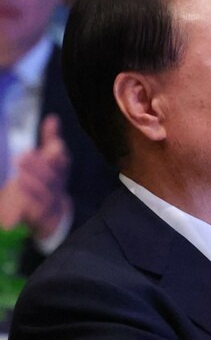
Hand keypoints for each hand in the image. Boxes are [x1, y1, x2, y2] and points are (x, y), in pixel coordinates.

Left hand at [14, 115, 70, 239]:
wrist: (49, 217)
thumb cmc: (45, 184)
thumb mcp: (46, 161)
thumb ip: (49, 139)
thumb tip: (53, 118)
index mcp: (59, 173)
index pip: (63, 164)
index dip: (59, 156)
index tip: (53, 147)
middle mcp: (56, 189)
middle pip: (52, 178)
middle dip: (39, 167)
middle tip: (24, 156)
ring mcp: (49, 205)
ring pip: (44, 195)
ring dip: (33, 184)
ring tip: (19, 174)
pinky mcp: (40, 221)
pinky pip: (35, 215)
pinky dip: (26, 207)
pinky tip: (18, 196)